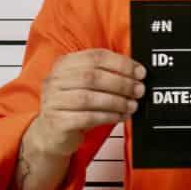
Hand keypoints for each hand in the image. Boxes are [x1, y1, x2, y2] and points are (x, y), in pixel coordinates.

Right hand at [30, 48, 145, 155]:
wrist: (51, 133)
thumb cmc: (73, 106)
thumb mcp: (84, 85)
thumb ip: (104, 75)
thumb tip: (136, 73)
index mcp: (64, 64)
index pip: (95, 56)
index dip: (121, 63)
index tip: (139, 72)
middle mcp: (55, 80)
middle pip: (92, 76)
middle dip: (121, 83)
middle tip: (138, 90)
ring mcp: (53, 101)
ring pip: (89, 98)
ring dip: (117, 102)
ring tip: (132, 105)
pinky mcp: (57, 121)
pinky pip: (87, 117)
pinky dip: (108, 116)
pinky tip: (120, 116)